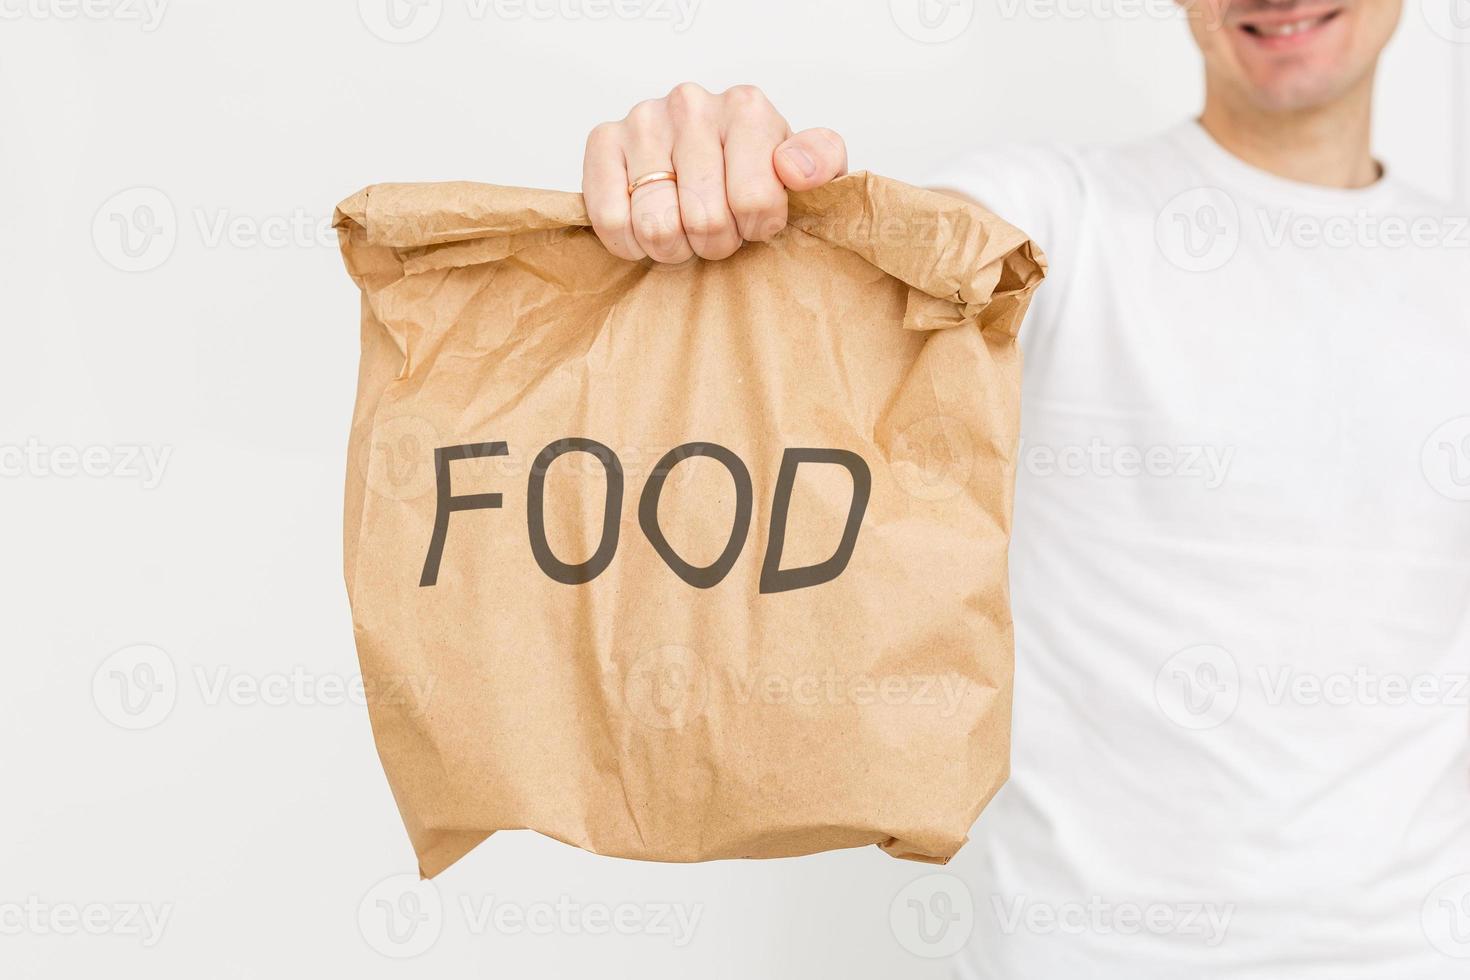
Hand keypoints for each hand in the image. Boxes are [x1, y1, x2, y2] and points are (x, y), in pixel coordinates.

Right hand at [582, 83, 847, 262]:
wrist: (712, 158)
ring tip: (684, 229)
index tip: (754, 220)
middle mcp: (691, 104)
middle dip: (715, 242)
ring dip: (673, 246)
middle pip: (704, 219)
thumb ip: (821, 162)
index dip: (756, 229)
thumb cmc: (758, 170)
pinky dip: (632, 243)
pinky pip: (612, 219)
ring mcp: (643, 119)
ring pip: (657, 225)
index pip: (755, 201)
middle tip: (717, 230)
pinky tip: (648, 230)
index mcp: (746, 108)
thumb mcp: (806, 168)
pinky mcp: (602, 141)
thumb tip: (794, 171)